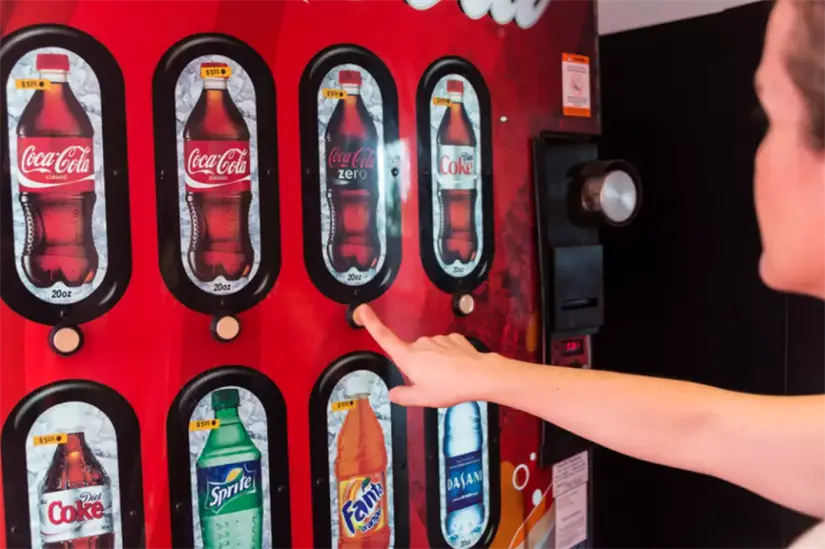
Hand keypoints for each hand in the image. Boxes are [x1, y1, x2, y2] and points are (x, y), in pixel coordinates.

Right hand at [355, 304, 496, 406]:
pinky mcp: (453, 338)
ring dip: (435, 363)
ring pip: (430, 352)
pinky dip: (448, 358)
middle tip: (432, 383)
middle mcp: (421, 344)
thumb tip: (393, 394)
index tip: (362, 309)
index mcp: (408, 357)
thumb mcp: (422, 398)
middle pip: (412, 354)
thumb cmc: (449, 387)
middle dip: (418, 366)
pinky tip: (456, 368)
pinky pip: (445, 348)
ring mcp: (438, 339)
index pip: (384, 337)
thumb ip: (403, 396)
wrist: (479, 375)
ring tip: (447, 378)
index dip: (371, 322)